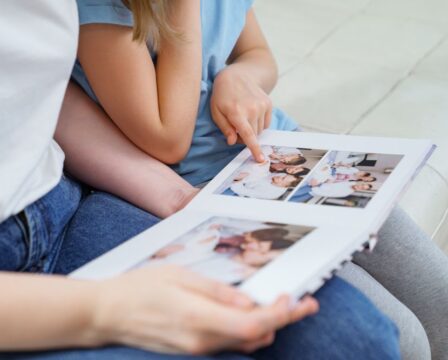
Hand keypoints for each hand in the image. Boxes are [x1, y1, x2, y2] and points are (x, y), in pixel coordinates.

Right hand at [92, 266, 317, 353]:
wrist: (108, 314)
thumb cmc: (140, 288)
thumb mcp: (179, 276)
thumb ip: (217, 291)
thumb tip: (248, 301)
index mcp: (199, 319)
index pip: (253, 323)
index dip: (281, 314)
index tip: (297, 299)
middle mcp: (202, 341)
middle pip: (256, 335)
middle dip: (283, 319)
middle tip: (302, 303)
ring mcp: (197, 349)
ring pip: (246, 342)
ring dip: (268, 326)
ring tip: (282, 305)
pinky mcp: (193, 349)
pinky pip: (230, 344)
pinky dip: (248, 331)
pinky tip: (252, 314)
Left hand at [211, 68, 272, 162]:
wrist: (238, 75)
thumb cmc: (222, 95)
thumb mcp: (216, 111)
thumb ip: (225, 128)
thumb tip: (233, 142)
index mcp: (237, 112)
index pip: (248, 135)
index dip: (254, 149)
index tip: (260, 159)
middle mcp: (252, 109)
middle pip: (254, 135)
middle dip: (245, 138)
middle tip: (236, 130)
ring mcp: (262, 106)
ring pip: (260, 130)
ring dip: (252, 130)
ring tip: (243, 119)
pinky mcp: (268, 104)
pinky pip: (266, 123)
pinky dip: (259, 124)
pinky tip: (251, 114)